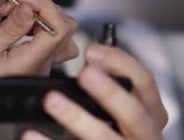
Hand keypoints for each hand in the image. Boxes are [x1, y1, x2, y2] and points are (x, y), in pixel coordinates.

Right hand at [0, 0, 78, 77]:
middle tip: (16, 3)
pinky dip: (40, 24)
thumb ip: (8, 30)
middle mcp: (42, 66)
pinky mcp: (39, 63)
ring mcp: (43, 65)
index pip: (59, 29)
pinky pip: (52, 39)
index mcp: (30, 63)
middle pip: (65, 28)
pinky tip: (21, 23)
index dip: (44, 6)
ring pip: (62, 32)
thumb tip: (29, 8)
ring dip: (42, 14)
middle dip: (43, 7)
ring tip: (16, 12)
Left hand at [23, 44, 167, 139]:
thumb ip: (113, 85)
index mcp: (152, 113)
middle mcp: (145, 135)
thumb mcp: (124, 107)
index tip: (92, 51)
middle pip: (134, 113)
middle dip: (110, 92)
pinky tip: (31, 134)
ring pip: (104, 137)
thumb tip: (91, 60)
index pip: (145, 82)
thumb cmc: (119, 130)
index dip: (120, 63)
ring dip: (76, 117)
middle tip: (85, 74)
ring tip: (51, 100)